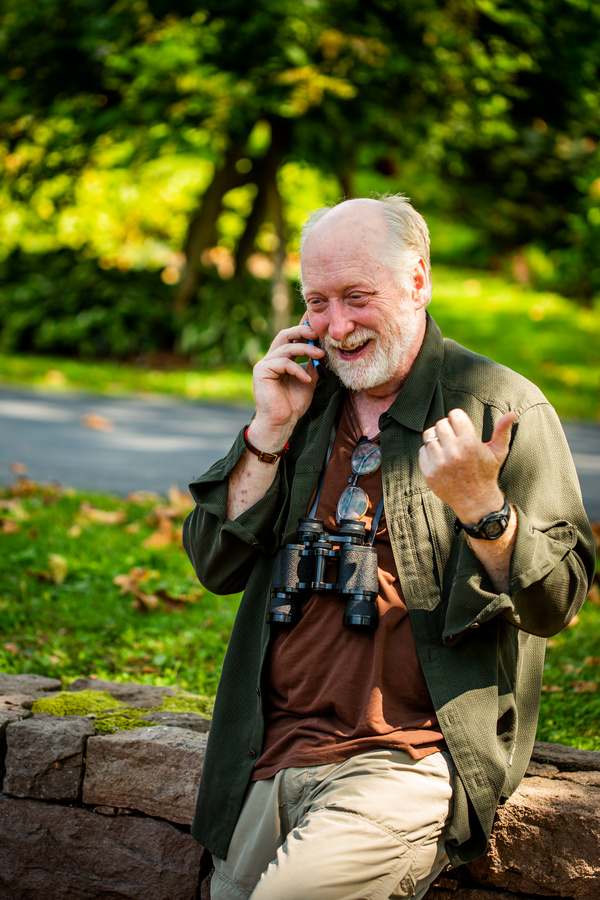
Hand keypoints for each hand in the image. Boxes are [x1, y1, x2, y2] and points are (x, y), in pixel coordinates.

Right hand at [249, 318, 325, 450]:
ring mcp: (264, 364)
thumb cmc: (292, 405)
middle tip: (317, 334)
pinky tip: (306, 379)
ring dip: (306, 349)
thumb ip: (312, 366)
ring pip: (286, 347)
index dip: (303, 329)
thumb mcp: (307, 381)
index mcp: (280, 359)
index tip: (318, 326)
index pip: (291, 338)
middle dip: (302, 331)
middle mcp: (271, 359)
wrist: (281, 423)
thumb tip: (322, 352)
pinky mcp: (261, 371)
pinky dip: (297, 369)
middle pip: (284, 335)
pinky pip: (283, 363)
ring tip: (320, 356)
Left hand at [419, 408, 516, 523]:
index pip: (455, 415)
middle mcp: (454, 453)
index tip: (460, 426)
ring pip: (429, 435)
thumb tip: (511, 413)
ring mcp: (439, 464)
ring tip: (446, 447)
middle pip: (441, 424)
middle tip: (454, 437)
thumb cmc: (487, 473)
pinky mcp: (429, 473)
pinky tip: (441, 458)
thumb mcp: (498, 452)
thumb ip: (503, 431)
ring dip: (437, 438)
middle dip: (447, 428)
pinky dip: (430, 452)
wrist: (476, 501)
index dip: (458, 418)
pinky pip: (423, 451)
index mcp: (470, 444)